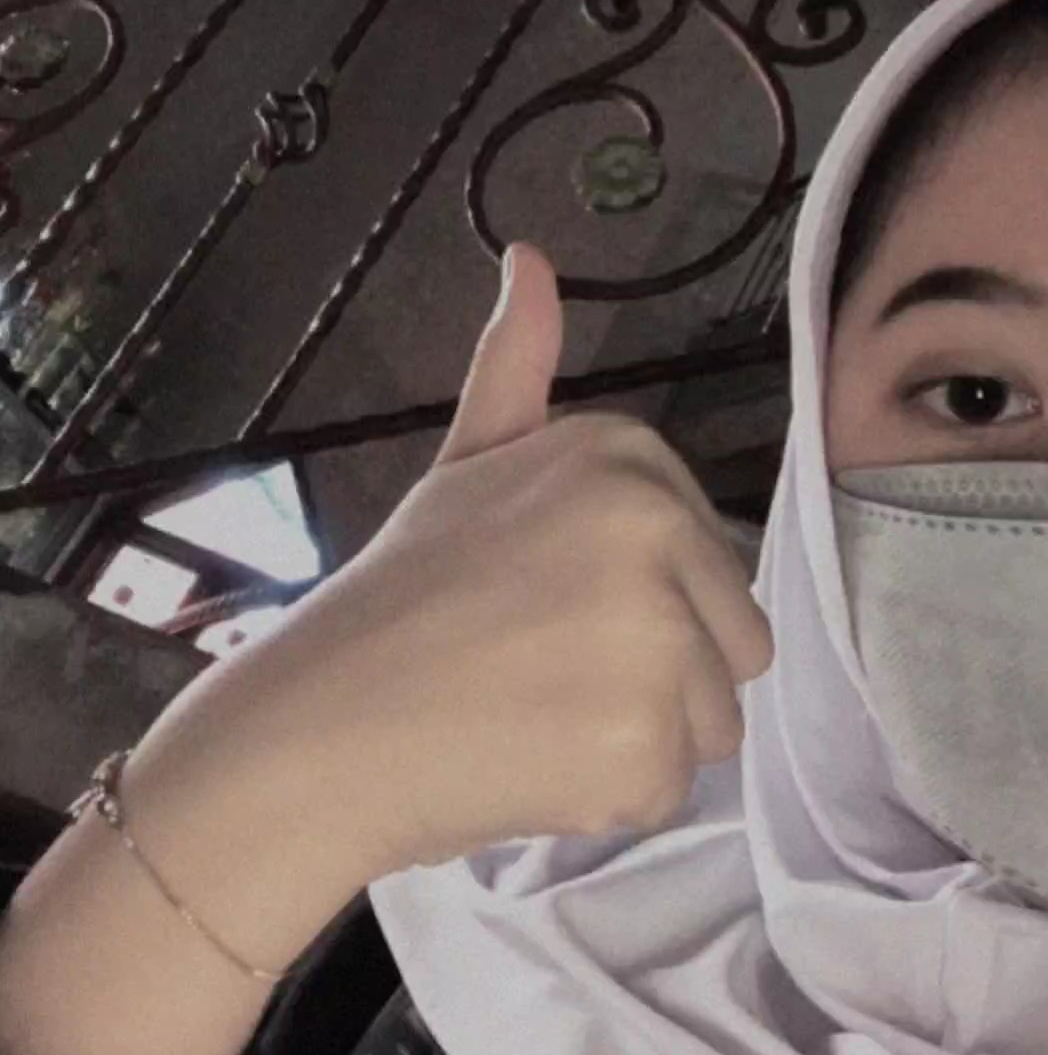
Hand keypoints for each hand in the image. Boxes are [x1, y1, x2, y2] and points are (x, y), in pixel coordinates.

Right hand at [165, 244, 773, 882]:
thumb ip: (516, 368)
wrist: (322, 722)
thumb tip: (530, 255)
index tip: (541, 608)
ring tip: (530, 718)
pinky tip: (526, 766)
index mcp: (628, 456)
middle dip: (652, 681)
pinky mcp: (641, 742)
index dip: (634, 610)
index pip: (715, 570)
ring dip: (633, 742)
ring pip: (712, 725)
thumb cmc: (403, 596)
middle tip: (538, 675)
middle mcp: (656, 527)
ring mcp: (653, 637)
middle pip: (733, 648)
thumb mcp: (466, 463)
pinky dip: (605, 799)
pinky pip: (669, 789)